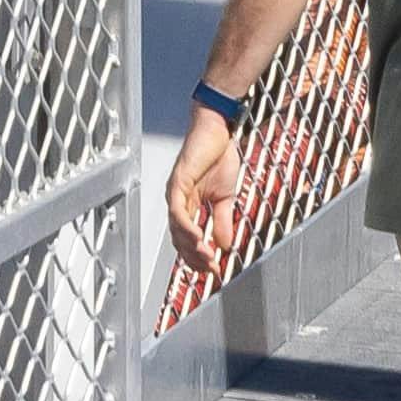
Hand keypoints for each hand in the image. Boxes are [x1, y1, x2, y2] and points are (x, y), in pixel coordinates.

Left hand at [162, 107, 252, 286]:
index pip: (188, 239)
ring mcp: (175, 192)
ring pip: (177, 229)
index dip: (199, 257)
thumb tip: (224, 245)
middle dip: (195, 258)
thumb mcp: (225, 197)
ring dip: (192, 247)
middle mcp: (177, 201)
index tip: (214, 270)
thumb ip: (222, 221)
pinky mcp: (177, 182)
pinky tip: (198, 238)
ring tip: (207, 259)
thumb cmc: (218, 157)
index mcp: (187, 205)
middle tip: (211, 270)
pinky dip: (187, 227)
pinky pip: (179, 211)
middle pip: (179, 239)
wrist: (218, 131)